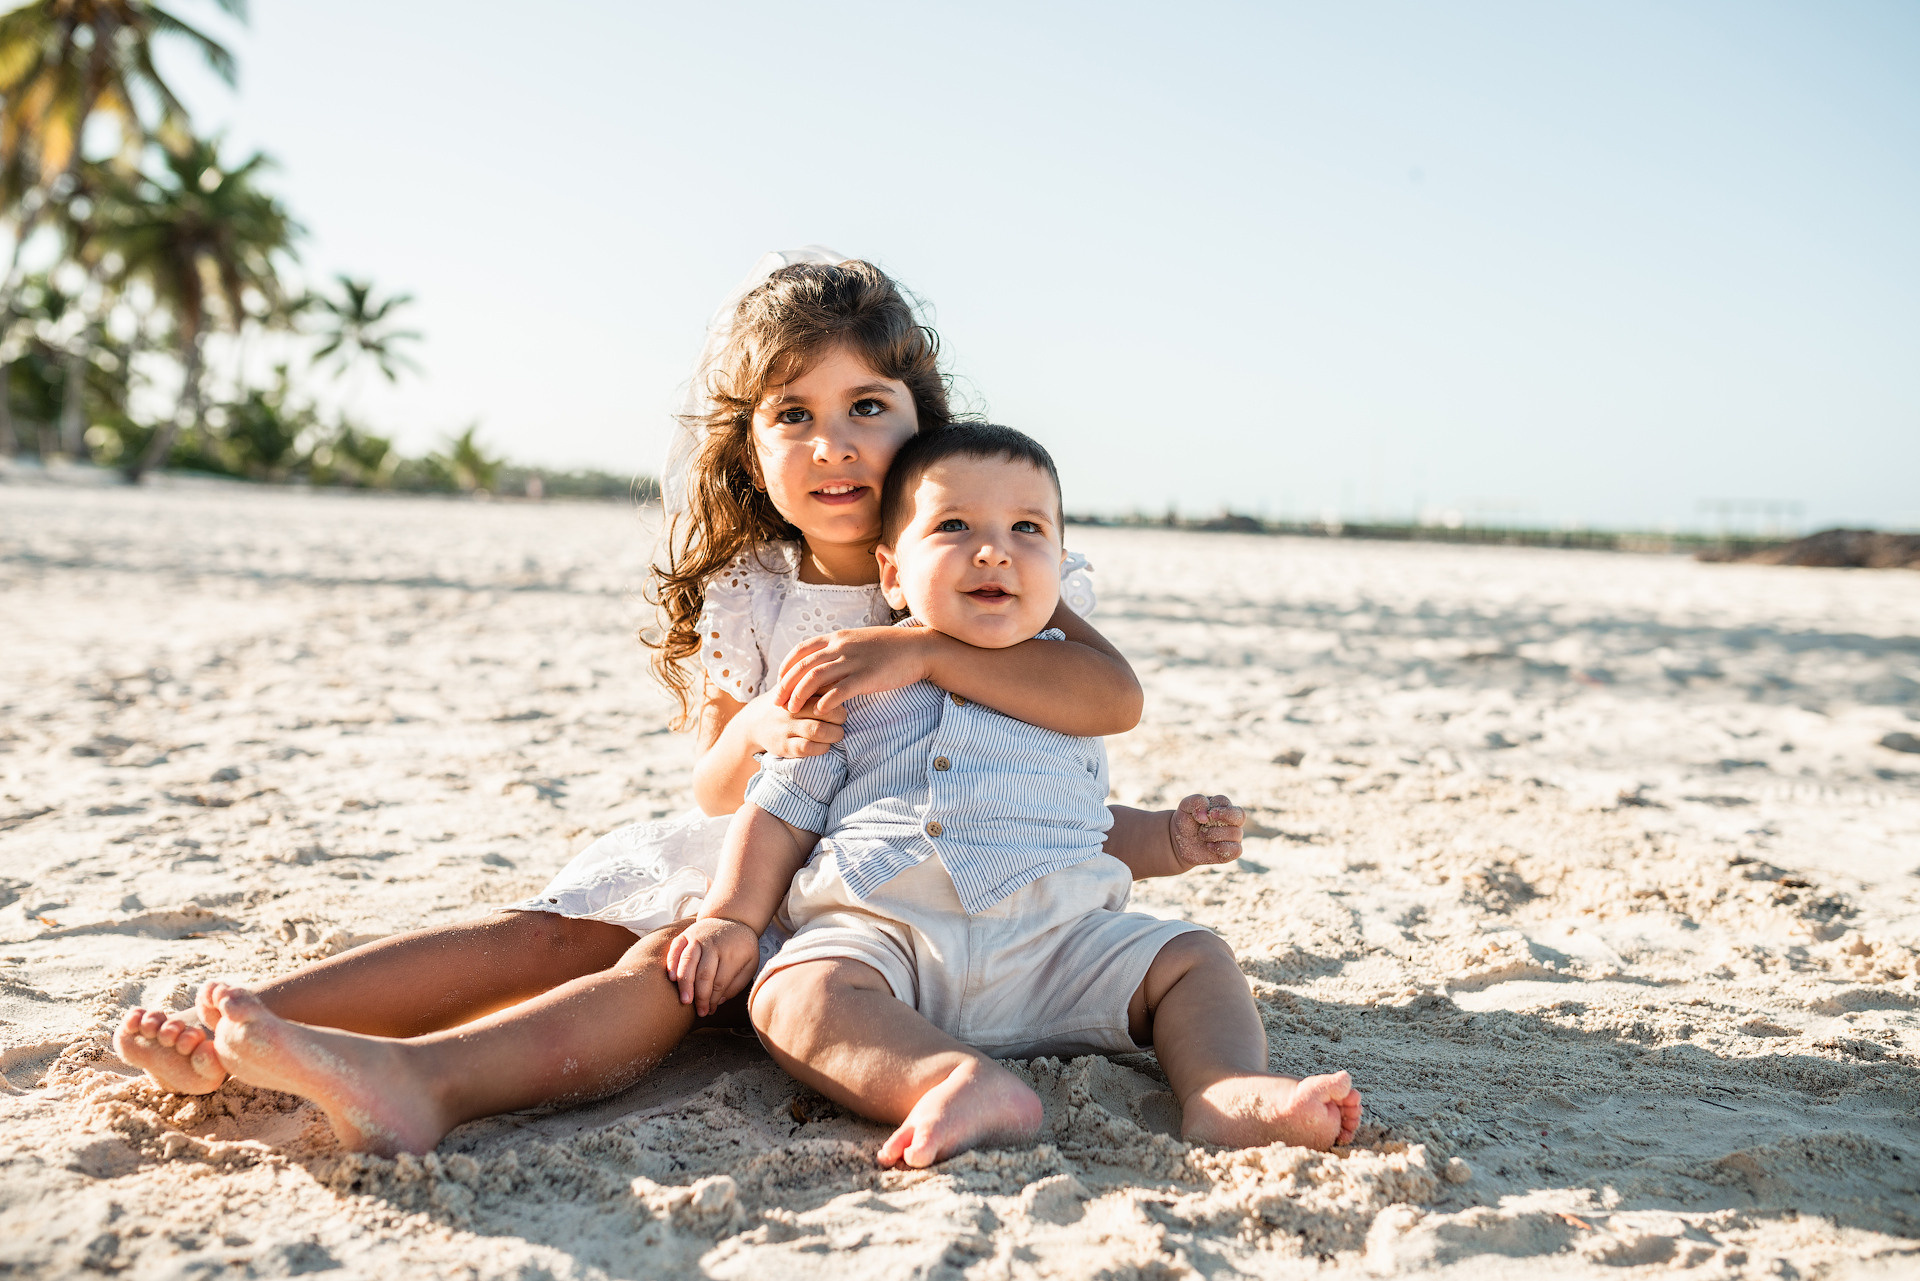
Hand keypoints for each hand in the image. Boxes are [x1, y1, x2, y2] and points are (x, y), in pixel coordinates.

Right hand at [665, 917, 761, 1016]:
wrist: (734, 918)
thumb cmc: (742, 947)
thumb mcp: (750, 964)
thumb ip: (737, 984)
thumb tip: (718, 1001)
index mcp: (731, 953)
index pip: (720, 982)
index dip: (713, 999)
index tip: (709, 1011)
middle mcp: (713, 944)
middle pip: (703, 974)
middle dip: (700, 996)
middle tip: (698, 1011)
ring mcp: (698, 937)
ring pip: (687, 961)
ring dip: (684, 983)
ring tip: (684, 1000)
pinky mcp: (687, 934)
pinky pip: (676, 948)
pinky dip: (672, 963)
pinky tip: (671, 978)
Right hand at [744, 689, 845, 758]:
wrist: (754, 722)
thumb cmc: (785, 703)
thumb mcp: (794, 686)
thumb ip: (815, 681)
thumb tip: (845, 673)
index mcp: (795, 690)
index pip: (823, 688)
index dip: (838, 694)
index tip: (842, 698)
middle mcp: (791, 708)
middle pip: (824, 710)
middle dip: (840, 716)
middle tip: (842, 718)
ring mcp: (786, 727)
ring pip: (818, 731)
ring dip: (834, 734)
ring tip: (838, 733)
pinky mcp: (783, 746)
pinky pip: (807, 748)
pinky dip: (822, 748)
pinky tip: (825, 745)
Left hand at [777, 627, 937, 713]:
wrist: (919, 648)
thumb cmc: (890, 648)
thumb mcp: (860, 641)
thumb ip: (840, 649)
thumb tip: (824, 662)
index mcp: (838, 637)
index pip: (801, 650)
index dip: (786, 667)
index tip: (779, 682)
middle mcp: (841, 646)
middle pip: (803, 666)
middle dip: (786, 685)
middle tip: (777, 701)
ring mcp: (854, 661)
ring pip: (815, 677)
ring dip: (800, 695)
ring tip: (792, 709)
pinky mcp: (867, 676)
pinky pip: (840, 690)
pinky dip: (826, 702)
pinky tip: (819, 712)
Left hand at [1169, 794, 1244, 868]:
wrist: (1179, 842)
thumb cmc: (1185, 822)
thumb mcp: (1185, 806)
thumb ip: (1196, 802)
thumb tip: (1206, 816)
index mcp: (1221, 806)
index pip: (1226, 802)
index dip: (1219, 807)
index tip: (1209, 813)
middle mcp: (1231, 821)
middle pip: (1240, 815)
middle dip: (1227, 816)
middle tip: (1209, 819)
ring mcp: (1232, 836)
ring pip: (1236, 833)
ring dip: (1215, 834)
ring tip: (1201, 835)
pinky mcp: (1231, 852)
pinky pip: (1237, 850)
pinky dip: (1222, 848)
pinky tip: (1209, 846)